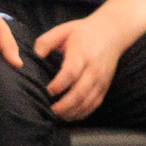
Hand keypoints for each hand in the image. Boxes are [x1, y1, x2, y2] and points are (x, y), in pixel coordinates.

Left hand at [32, 5, 139, 119]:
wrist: (112, 32)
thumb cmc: (83, 32)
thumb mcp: (63, 30)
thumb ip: (45, 42)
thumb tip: (34, 57)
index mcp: (82, 53)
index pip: (71, 73)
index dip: (58, 85)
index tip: (47, 90)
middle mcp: (93, 69)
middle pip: (80, 92)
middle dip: (63, 105)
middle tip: (49, 110)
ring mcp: (101, 80)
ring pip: (87, 102)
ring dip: (72, 112)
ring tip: (57, 115)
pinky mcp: (104, 87)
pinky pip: (94, 105)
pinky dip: (82, 113)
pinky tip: (70, 116)